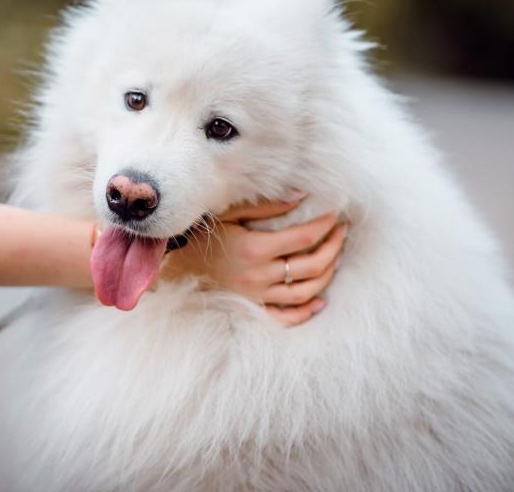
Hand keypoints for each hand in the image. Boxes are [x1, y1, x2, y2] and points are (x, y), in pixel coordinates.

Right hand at [165, 198, 346, 325]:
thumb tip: (299, 196)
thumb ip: (264, 207)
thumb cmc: (200, 239)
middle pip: (312, 264)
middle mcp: (260, 276)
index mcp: (255, 249)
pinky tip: (319, 300)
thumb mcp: (228, 215)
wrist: (173, 270)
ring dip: (327, 274)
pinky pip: (287, 317)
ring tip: (335, 258)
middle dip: (333, 247)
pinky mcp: (253, 310)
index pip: (304, 236)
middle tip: (341, 234)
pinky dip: (307, 311)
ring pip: (306, 291)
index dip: (325, 224)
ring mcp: (258, 296)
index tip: (334, 214)